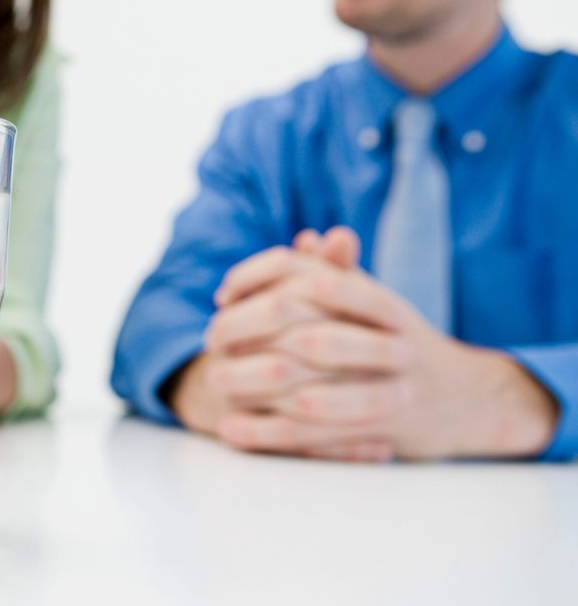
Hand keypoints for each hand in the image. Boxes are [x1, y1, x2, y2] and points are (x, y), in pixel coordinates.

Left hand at [172, 228, 558, 460]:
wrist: (463, 399)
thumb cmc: (402, 342)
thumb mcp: (376, 301)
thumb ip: (339, 271)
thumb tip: (304, 238)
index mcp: (381, 304)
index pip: (312, 277)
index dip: (258, 282)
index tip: (222, 296)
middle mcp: (387, 343)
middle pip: (304, 334)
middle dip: (247, 336)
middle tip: (211, 340)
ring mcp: (386, 389)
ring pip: (307, 389)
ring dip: (251, 386)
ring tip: (212, 382)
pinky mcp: (377, 433)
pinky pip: (311, 436)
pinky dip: (265, 433)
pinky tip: (230, 428)